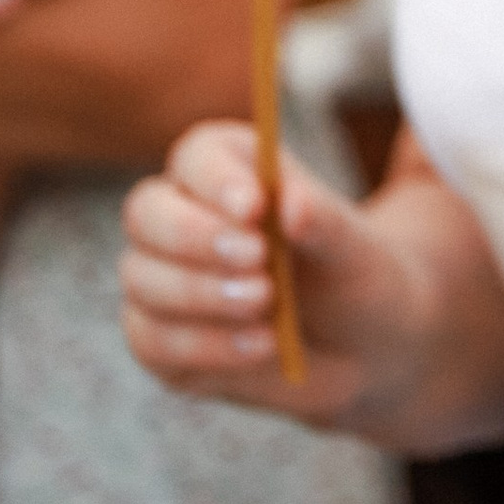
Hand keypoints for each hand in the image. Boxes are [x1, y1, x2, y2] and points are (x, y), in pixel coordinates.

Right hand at [120, 119, 503, 451]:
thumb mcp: (355, 249)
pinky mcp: (159, 339)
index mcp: (227, 172)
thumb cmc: (353, 276)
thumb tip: (290, 206)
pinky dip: (205, 346)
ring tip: (267, 305)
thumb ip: (324, 221)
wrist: (361, 346)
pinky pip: (152, 341)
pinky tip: (258, 346)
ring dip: (202, 294)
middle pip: (147, 213)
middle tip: (258, 261)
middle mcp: (182, 218)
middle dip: (196, 238)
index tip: (254, 206)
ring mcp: (161, 280)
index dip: (216, 179)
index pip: (196, 157)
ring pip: (141, 278)